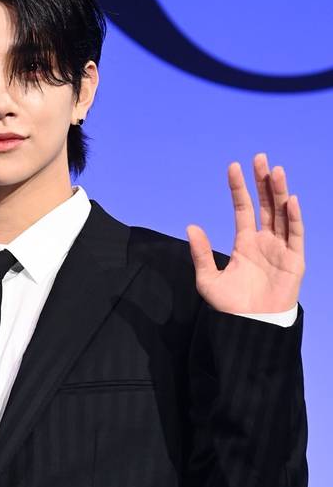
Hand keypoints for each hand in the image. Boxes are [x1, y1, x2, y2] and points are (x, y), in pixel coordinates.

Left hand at [186, 153, 304, 313]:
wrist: (250, 328)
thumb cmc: (230, 307)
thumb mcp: (208, 279)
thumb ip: (201, 254)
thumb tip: (191, 226)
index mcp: (245, 243)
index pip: (243, 209)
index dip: (239, 188)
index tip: (233, 167)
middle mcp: (265, 241)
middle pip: (266, 205)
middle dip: (263, 182)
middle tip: (260, 158)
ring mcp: (281, 249)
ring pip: (282, 214)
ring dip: (279, 192)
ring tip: (275, 170)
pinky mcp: (294, 261)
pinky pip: (295, 235)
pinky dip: (294, 218)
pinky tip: (289, 200)